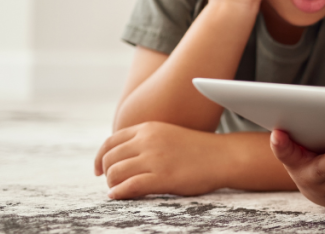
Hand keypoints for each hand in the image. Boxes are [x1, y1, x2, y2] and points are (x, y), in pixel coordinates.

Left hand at [94, 122, 230, 198]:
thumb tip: (121, 157)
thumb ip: (146, 141)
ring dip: (112, 184)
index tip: (99, 170)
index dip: (100, 158)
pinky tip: (118, 196)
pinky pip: (128, 186)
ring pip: (115, 173)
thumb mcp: (168, 135)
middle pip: (110, 158)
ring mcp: (155, 159)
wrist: (224, 156)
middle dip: (107, 173)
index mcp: (148, 128)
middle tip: (113, 183)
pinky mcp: (162, 177)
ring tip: (120, 190)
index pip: (110, 142)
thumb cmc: (198, 150)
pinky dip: (119, 193)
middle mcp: (148, 141)